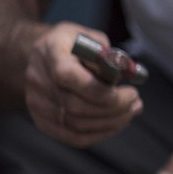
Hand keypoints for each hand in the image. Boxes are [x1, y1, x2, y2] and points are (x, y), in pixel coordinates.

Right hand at [25, 22, 142, 146]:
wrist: (41, 56)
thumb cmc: (73, 44)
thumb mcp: (91, 37)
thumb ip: (108, 56)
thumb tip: (128, 75)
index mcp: (50, 52)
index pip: (68, 76)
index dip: (101, 90)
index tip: (130, 91)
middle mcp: (38, 80)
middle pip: (75, 106)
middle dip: (115, 109)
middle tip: (136, 102)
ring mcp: (36, 103)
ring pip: (76, 125)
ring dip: (112, 122)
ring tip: (132, 111)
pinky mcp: (41, 120)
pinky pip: (72, 136)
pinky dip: (100, 133)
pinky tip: (118, 123)